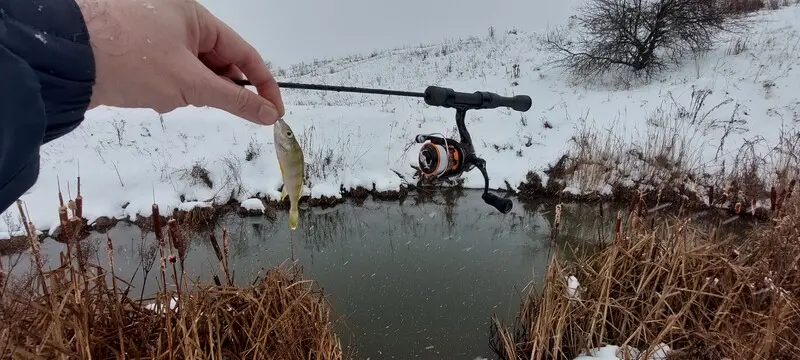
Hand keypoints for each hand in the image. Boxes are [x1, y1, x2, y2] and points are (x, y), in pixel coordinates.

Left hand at [76, 0, 283, 124]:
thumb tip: (268, 112)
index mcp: (195, 17)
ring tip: (160, 93)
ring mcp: (156, 37)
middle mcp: (178, 21)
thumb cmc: (130, 59)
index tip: (274, 112)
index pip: (244, 53)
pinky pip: (168, 77)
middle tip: (198, 101)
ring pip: (191, 74)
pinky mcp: (138, 54)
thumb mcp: (191, 84)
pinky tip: (146, 93)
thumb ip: (234, 99)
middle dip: (211, 89)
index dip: (262, 84)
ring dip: (184, 92)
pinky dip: (165, 91)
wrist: (65, 60)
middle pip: (217, 63)